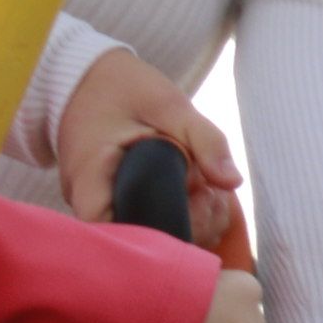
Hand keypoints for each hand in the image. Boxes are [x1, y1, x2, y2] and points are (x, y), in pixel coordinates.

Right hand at [56, 48, 240, 240]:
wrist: (91, 80)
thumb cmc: (124, 88)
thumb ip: (204, 139)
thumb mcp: (169, 104)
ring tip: (210, 190)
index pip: (114, 229)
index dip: (162, 232)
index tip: (195, 202)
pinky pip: (154, 226)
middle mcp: (90, 200)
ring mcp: (103, 207)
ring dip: (194, 224)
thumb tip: (232, 182)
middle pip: (140, 242)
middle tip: (212, 194)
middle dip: (190, 227)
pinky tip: (204, 195)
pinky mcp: (120, 206)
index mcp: (91, 175)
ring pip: (152, 239)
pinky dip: (186, 219)